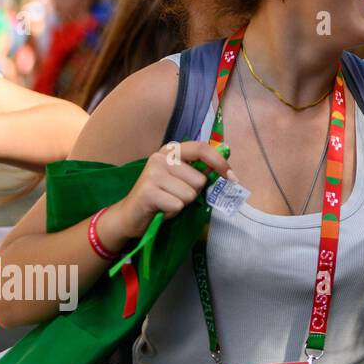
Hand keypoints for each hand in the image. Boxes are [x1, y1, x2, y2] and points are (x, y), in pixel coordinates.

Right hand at [111, 141, 232, 245]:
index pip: (202, 148)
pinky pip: (178, 205)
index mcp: (171, 150)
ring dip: (182, 203)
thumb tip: (228, 171)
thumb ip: (200, 172)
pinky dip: (173, 211)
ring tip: (167, 201)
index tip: (232, 177)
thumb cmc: (162, 197)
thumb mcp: (182, 180)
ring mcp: (153, 173)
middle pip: (199, 179)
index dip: (220, 162)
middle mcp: (160, 157)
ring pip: (190, 193)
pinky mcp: (148, 190)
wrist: (130, 215)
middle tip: (175, 195)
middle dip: (193, 193)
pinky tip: (160, 209)